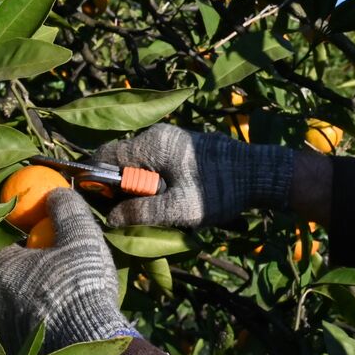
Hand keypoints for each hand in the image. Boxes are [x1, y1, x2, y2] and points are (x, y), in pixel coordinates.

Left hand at [0, 188, 135, 352]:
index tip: (16, 223)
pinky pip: (12, 321)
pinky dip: (24, 311)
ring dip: (14, 287)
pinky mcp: (14, 347)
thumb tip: (56, 192)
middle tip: (25, 251)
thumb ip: (67, 210)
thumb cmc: (81, 286)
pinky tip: (46, 308)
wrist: (92, 342)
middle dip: (2, 259)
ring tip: (38, 280)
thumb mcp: (82, 238)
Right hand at [92, 123, 293, 227]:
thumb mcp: (179, 208)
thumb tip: (111, 219)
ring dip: (139, 189)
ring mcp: (172, 141)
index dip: (94, 179)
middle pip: (122, 161)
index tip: (93, 203)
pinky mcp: (184, 150)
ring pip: (140, 165)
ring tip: (145, 214)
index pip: (106, 155)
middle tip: (121, 216)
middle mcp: (158, 136)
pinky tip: (163, 204)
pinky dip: (153, 184)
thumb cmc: (219, 189)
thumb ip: (142, 212)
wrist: (260, 174)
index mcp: (152, 143)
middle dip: (118, 188)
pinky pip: (156, 166)